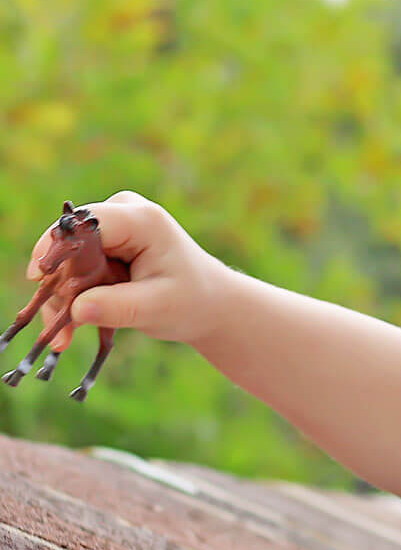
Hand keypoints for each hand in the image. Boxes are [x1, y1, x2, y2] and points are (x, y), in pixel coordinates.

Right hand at [27, 190, 233, 350]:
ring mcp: (114, 226)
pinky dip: (73, 295)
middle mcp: (124, 213)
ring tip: (63, 336)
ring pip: (69, 258)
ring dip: (63, 296)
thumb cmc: (193, 303)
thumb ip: (118, 307)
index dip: (57, 248)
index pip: (86, 225)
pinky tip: (70, 327)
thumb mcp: (158, 308)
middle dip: (60, 285)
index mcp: (143, 220)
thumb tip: (75, 310)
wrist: (212, 305)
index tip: (39, 279)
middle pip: (72, 243)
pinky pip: (77, 266)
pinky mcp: (107, 243)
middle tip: (57, 330)